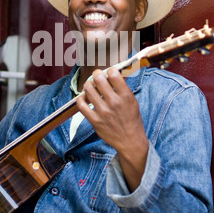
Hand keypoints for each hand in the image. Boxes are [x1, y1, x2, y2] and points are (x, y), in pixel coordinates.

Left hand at [76, 67, 148, 191]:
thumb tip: (112, 75)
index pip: (113, 74)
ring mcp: (103, 112)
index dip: (109, 70)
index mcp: (126, 96)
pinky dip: (81, 98)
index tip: (109, 72)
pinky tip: (84, 97)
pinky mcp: (95, 121)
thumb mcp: (132, 102)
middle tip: (96, 76)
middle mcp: (114, 102)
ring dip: (88, 85)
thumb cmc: (132, 120)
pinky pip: (81, 105)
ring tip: (90, 86)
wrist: (130, 141)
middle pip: (98, 79)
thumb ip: (122, 89)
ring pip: (88, 89)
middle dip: (96, 74)